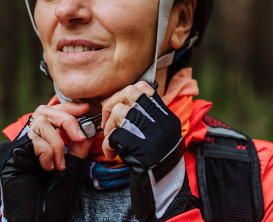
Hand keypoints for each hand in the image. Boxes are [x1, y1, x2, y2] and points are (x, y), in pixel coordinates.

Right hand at [0, 103, 95, 221]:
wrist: (36, 219)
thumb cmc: (51, 201)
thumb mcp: (71, 171)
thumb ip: (77, 150)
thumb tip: (89, 129)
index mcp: (43, 143)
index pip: (52, 114)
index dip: (68, 107)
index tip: (85, 109)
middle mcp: (29, 142)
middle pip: (44, 111)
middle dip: (65, 119)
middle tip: (78, 136)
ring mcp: (19, 148)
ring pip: (39, 123)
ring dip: (57, 142)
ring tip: (60, 163)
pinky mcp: (12, 156)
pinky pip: (32, 140)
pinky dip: (46, 151)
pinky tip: (49, 167)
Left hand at [100, 81, 196, 221]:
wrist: (165, 184)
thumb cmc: (160, 161)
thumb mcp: (161, 134)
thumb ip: (148, 118)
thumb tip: (127, 105)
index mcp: (165, 115)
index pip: (144, 88)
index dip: (126, 93)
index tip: (119, 105)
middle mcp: (159, 119)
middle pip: (129, 93)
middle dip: (112, 104)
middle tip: (108, 121)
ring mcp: (148, 130)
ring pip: (118, 112)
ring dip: (109, 126)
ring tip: (112, 140)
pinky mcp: (137, 145)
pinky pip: (113, 136)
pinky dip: (107, 145)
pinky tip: (111, 153)